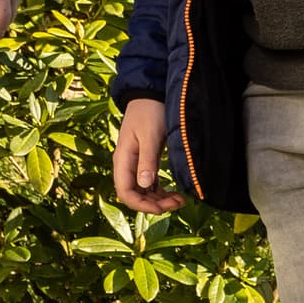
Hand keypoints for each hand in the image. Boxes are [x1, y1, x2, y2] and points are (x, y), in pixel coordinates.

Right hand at [113, 98, 181, 213]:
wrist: (150, 94)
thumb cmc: (149, 112)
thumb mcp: (150, 136)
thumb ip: (147, 160)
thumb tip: (144, 185)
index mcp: (123, 160)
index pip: (125, 192)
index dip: (141, 205)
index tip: (161, 209)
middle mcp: (127, 165)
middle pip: (136, 195)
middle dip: (154, 204)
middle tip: (178, 203)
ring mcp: (136, 164)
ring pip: (144, 191)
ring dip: (160, 199)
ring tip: (180, 200)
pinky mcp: (146, 161)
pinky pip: (150, 184)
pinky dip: (161, 191)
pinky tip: (174, 193)